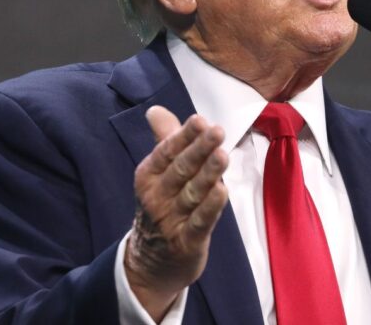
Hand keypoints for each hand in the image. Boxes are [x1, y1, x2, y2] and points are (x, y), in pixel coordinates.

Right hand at [124, 106, 228, 320]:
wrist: (151, 261)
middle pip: (180, 170)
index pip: (166, 152)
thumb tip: (155, 109)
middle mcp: (156, 197)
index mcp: (148, 176)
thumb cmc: (162, 206)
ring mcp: (170, 221)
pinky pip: (200, 222)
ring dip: (207, 174)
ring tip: (222, 155)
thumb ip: (164, 140)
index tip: (200, 120)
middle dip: (199, 150)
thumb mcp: (158, 174)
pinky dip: (210, 207)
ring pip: (192, 193)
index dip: (184, 136)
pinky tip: (222, 192)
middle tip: (216, 131)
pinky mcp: (187, 242)